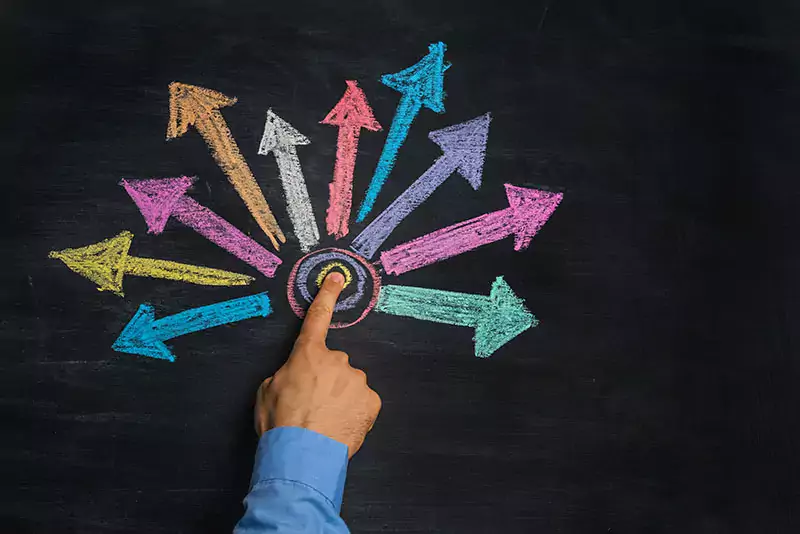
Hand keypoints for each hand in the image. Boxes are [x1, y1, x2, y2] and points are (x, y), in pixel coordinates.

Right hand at [255, 272, 380, 457]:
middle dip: (325, 380)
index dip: (327, 294)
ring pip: (349, 384)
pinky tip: (339, 425)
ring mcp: (356, 380)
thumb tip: (296, 377)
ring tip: (324, 420)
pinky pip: (362, 401)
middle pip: (333, 365)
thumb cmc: (280, 423)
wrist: (302, 455)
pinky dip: (353, 412)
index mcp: (307, 354)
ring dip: (340, 398)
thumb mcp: (267, 391)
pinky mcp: (371, 400)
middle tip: (311, 405)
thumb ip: (286, 373)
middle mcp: (336, 360)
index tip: (337, 277)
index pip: (317, 317)